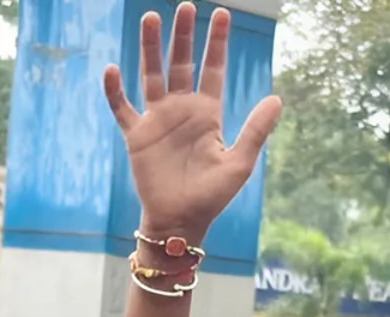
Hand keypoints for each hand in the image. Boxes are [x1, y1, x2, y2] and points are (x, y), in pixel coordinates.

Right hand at [104, 4, 281, 240]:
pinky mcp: (137, 136)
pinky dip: (115, 91)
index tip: (221, 14)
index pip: (213, 69)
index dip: (216, 43)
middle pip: (181, 63)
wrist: (181, 222)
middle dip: (184, 35)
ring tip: (151, 18)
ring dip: (150, 48)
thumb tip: (277, 99)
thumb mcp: (239, 163)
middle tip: (186, 6)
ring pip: (152, 75)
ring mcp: (157, 120)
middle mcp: (182, 110)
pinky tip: (112, 69)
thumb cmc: (212, 197)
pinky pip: (122, 108)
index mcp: (208, 113)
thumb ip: (256, 130)